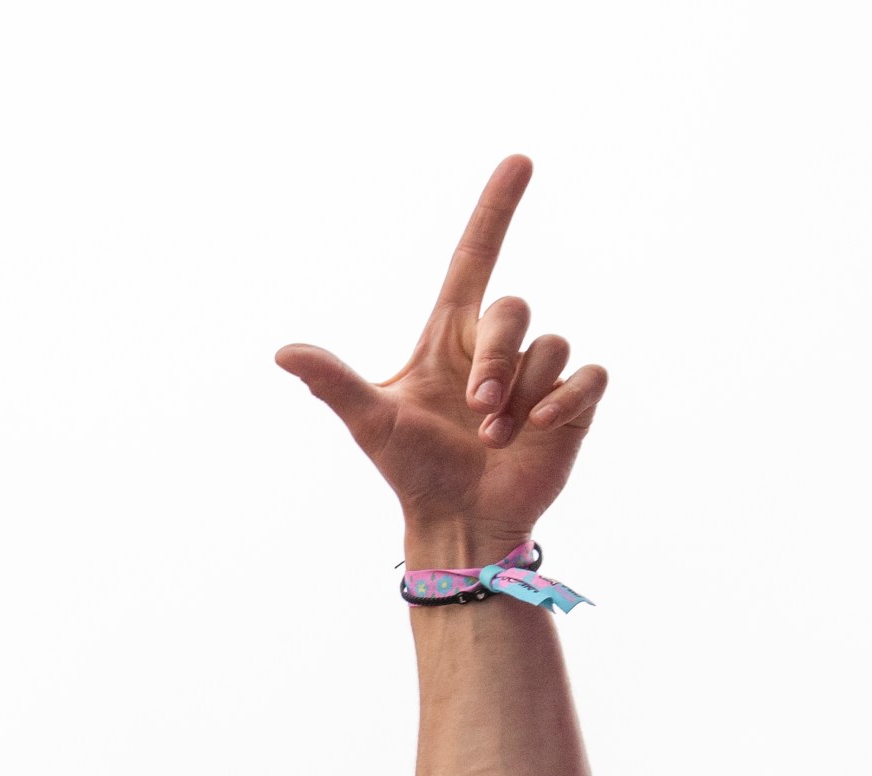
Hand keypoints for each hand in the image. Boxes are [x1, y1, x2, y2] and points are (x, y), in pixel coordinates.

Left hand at [277, 157, 608, 559]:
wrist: (457, 520)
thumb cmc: (411, 468)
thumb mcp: (370, 422)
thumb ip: (333, 383)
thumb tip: (283, 352)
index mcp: (451, 337)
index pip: (475, 258)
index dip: (495, 210)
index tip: (518, 159)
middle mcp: (497, 346)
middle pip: (513, 308)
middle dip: (495, 358)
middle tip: (475, 409)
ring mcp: (538, 372)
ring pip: (549, 345)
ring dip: (519, 393)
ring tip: (493, 436)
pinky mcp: (572, 401)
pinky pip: (588, 374)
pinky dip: (565, 398)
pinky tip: (538, 428)